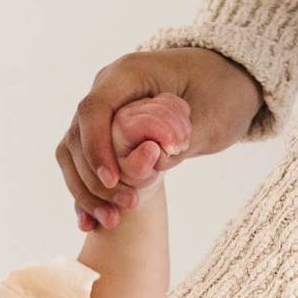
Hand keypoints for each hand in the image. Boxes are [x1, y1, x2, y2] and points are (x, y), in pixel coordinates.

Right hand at [60, 47, 263, 228]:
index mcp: (128, 73)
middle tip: (126, 206)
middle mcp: (108, 90)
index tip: (114, 180)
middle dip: (94, 177)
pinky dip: (87, 192)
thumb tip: (152, 163)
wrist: (224, 81)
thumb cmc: (220, 92)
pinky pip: (85, 164)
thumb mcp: (211, 116)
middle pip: (77, 135)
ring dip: (87, 190)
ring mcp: (104, 113)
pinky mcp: (108, 134)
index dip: (97, 146)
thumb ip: (182, 138)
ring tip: (111, 221)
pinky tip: (89, 223)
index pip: (94, 108)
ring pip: (74, 154)